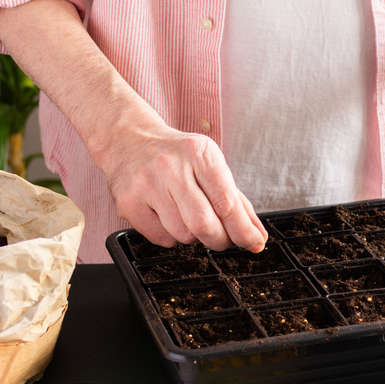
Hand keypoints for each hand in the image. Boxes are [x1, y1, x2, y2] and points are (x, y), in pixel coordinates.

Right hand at [93, 122, 267, 252]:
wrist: (128, 140)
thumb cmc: (176, 155)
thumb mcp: (210, 164)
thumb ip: (236, 201)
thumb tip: (256, 236)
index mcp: (199, 153)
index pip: (227, 203)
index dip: (243, 230)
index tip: (254, 242)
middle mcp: (170, 167)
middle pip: (204, 224)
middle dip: (220, 239)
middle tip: (223, 238)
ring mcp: (146, 185)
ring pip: (183, 235)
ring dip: (194, 236)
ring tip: (188, 217)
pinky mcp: (128, 203)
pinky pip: (161, 238)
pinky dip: (172, 237)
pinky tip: (168, 217)